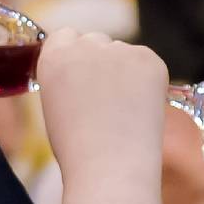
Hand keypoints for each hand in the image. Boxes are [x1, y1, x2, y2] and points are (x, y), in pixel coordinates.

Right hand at [37, 32, 167, 193]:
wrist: (110, 167)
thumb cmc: (78, 148)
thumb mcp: (55, 104)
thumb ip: (67, 77)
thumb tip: (87, 71)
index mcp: (54, 56)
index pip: (65, 36)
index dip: (74, 57)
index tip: (81, 77)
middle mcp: (84, 45)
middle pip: (95, 40)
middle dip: (100, 60)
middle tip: (105, 98)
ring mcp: (119, 50)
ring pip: (122, 52)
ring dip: (124, 70)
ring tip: (123, 110)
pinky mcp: (149, 59)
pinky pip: (147, 61)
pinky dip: (147, 80)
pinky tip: (140, 107)